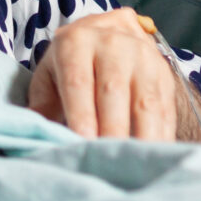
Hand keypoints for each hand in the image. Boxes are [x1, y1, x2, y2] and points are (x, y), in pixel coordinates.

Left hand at [26, 8, 200, 143]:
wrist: (110, 35)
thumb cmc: (72, 65)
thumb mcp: (50, 75)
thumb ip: (42, 103)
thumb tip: (35, 129)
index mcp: (76, 41)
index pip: (78, 81)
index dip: (81, 113)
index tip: (83, 141)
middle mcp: (112, 43)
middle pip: (112, 91)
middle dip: (110, 129)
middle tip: (107, 159)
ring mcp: (143, 57)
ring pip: (145, 102)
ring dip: (141, 137)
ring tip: (133, 165)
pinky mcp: (164, 75)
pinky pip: (165, 110)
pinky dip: (161, 137)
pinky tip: (155, 157)